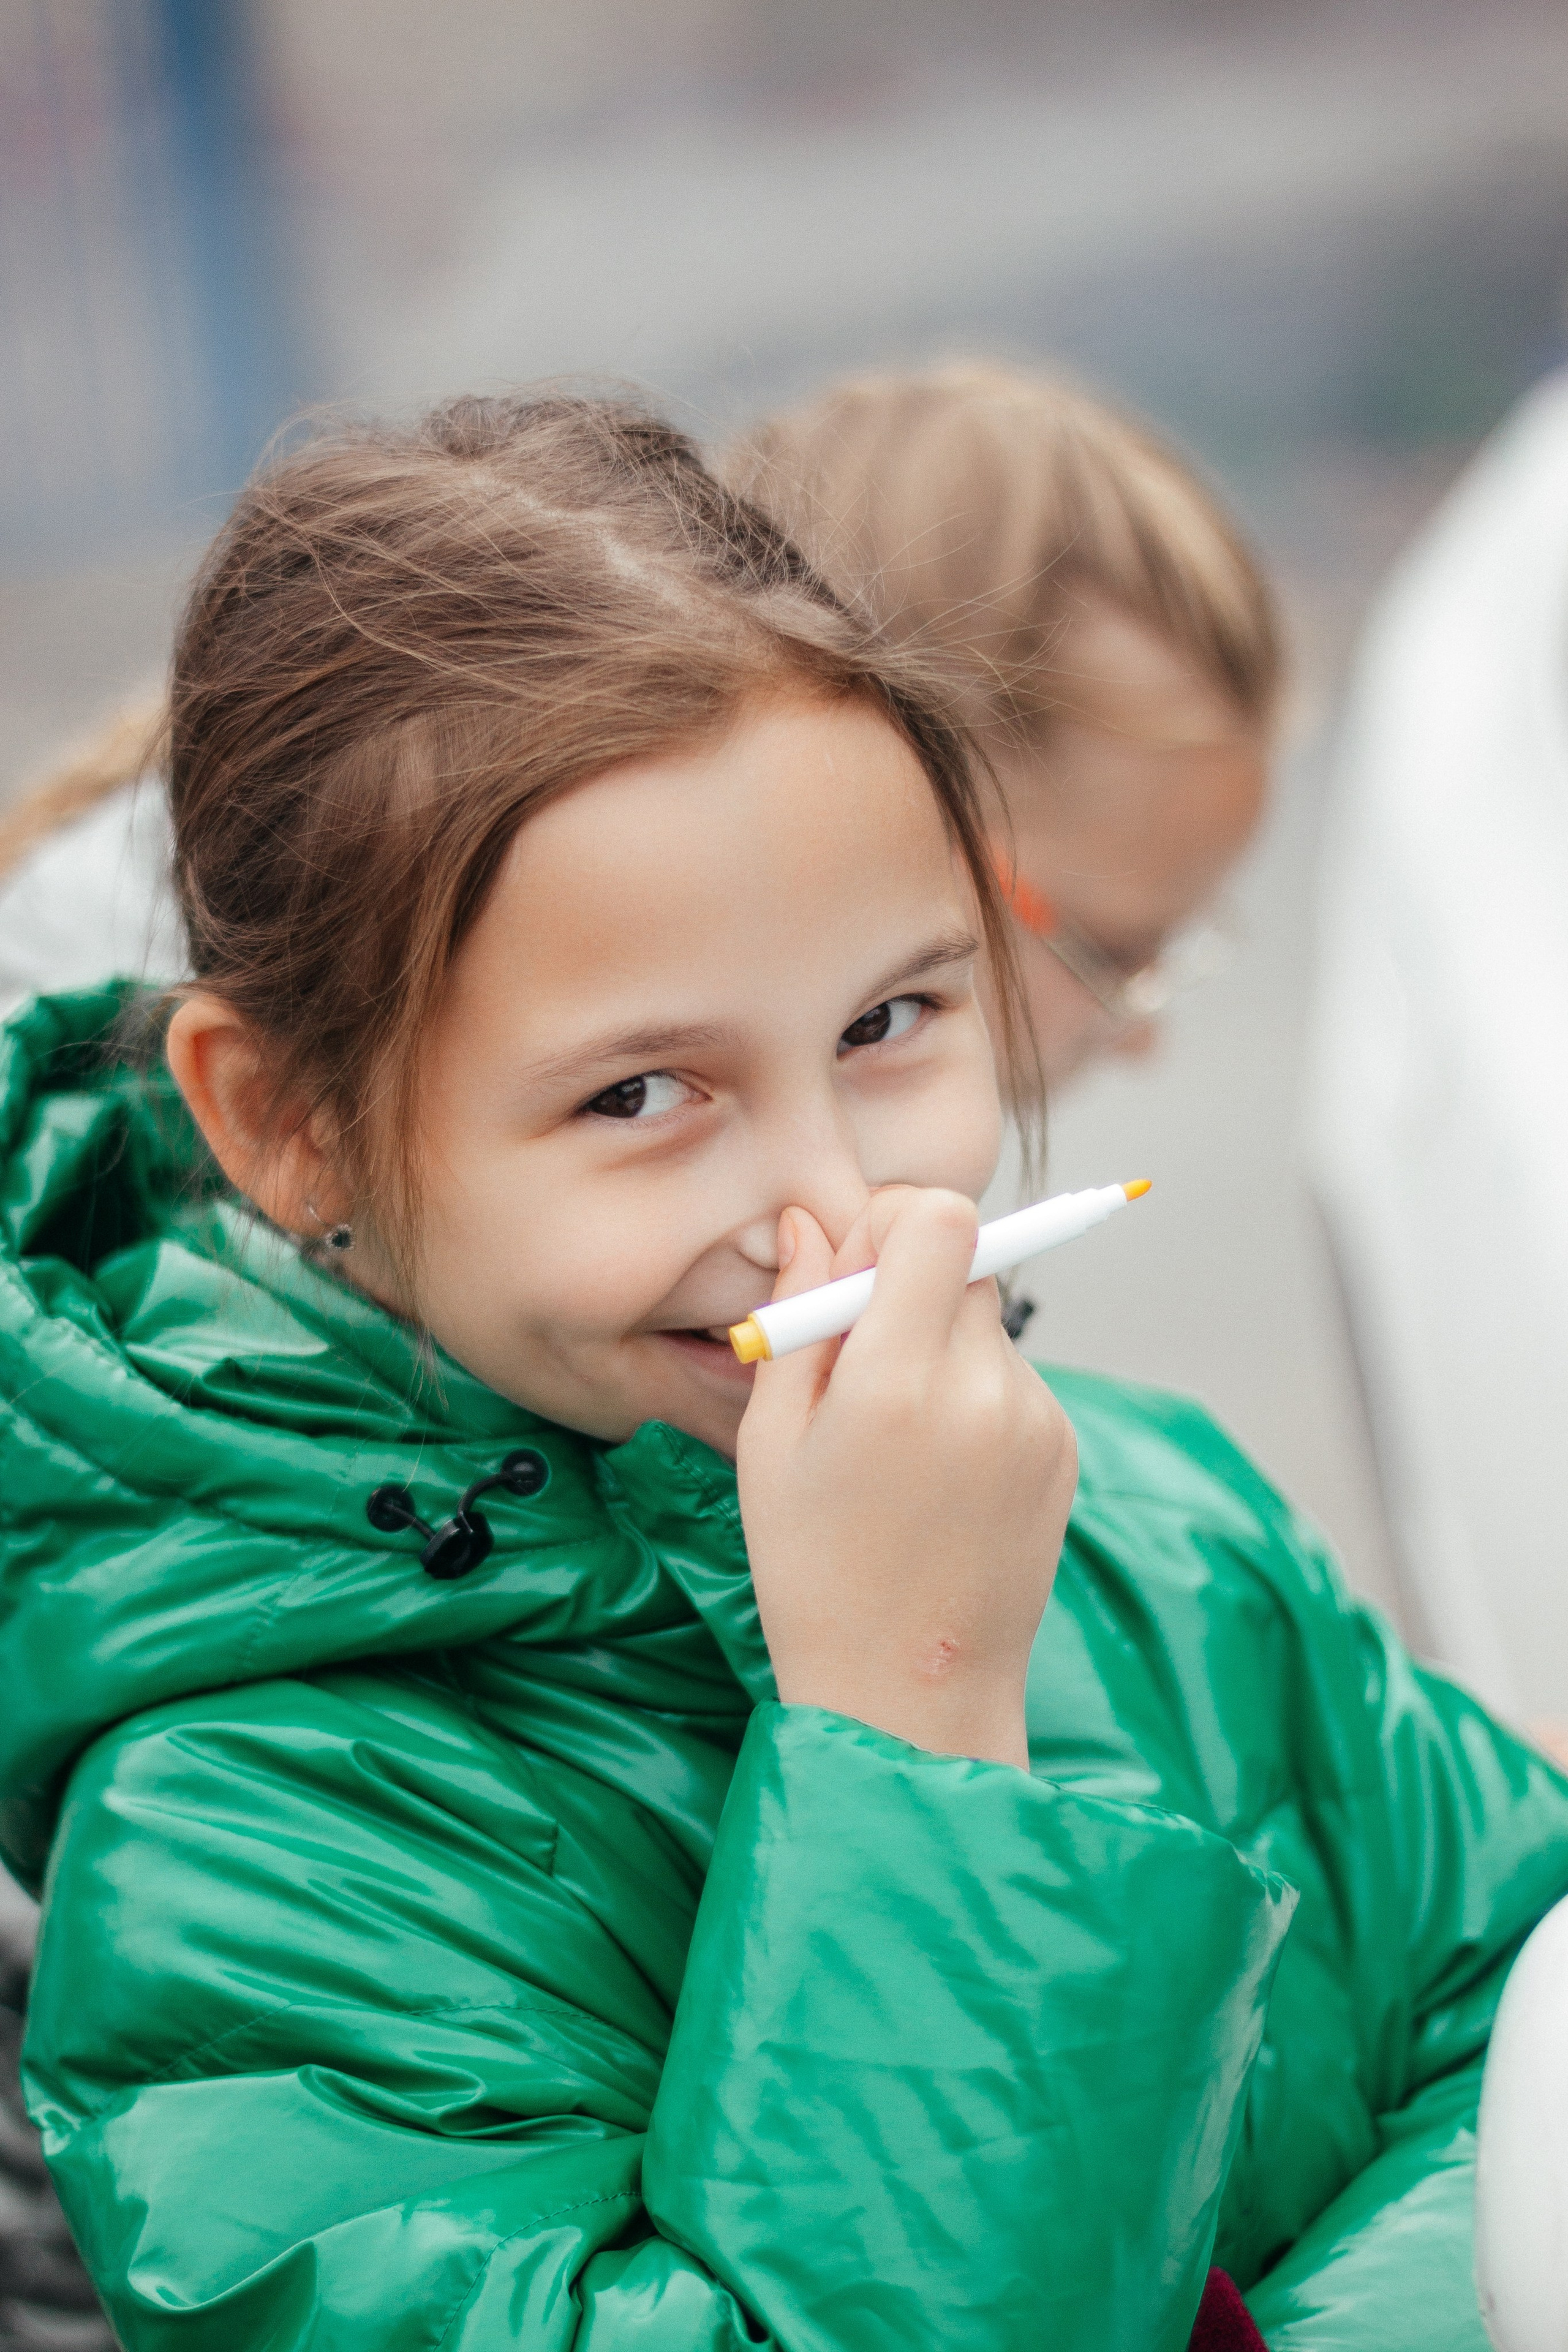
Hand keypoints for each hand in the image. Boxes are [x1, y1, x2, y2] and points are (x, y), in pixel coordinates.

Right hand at [736, 1187, 1077, 1767]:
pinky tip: (935, 1472)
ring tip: (893, 1440)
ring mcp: (1037, 1422)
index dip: (893, 1221)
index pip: (940, 1220)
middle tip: (859, 1354)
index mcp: (899, 1382)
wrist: (910, 1697)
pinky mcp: (1064, 1450)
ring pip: (986, 1321)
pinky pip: (1012, 1378)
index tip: (853, 1271)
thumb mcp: (772, 1443)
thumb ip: (799, 1318)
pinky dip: (972, 1393)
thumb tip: (812, 1221)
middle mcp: (984, 1391)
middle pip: (969, 1258)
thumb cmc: (814, 1571)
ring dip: (939, 1342)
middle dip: (911, 1279)